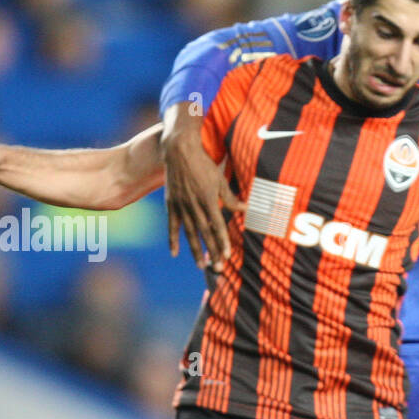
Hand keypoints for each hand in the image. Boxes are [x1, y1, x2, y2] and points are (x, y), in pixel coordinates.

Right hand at [163, 125, 243, 270]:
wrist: (178, 150)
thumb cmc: (203, 164)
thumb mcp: (219, 179)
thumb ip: (231, 198)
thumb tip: (247, 209)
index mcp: (208, 200)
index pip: (217, 226)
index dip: (223, 242)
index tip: (228, 256)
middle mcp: (194, 206)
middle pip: (205, 234)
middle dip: (212, 252)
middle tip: (218, 268)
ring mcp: (181, 206)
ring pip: (190, 233)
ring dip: (196, 251)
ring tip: (202, 266)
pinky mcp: (171, 204)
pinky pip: (172, 225)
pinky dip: (172, 240)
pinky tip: (175, 253)